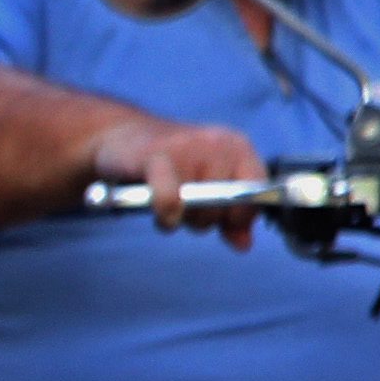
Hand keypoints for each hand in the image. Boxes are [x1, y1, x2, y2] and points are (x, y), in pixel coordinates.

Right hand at [90, 115, 267, 249]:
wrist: (121, 135)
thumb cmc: (169, 163)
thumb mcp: (206, 185)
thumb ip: (229, 216)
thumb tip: (244, 245)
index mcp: (237, 146)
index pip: (258, 190)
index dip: (242, 215)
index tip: (223, 221)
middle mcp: (217, 142)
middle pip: (226, 203)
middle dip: (205, 219)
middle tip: (186, 210)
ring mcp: (188, 147)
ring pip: (198, 206)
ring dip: (181, 219)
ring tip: (168, 207)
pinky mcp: (156, 156)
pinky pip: (171, 200)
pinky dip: (167, 215)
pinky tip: (163, 217)